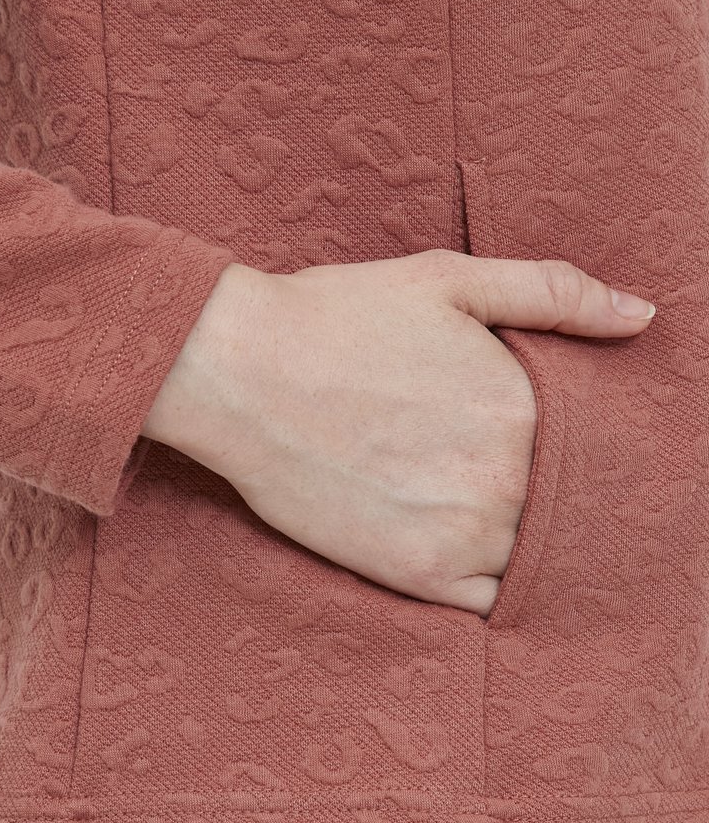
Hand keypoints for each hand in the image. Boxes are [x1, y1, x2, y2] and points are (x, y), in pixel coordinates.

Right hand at [143, 251, 654, 616]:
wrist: (239, 370)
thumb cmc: (340, 315)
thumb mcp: (449, 280)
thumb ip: (554, 294)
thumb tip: (643, 316)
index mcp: (523, 408)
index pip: (593, 442)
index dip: (574, 434)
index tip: (539, 423)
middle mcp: (504, 481)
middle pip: (565, 499)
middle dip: (548, 479)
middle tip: (493, 452)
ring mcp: (461, 537)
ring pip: (534, 550)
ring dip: (522, 527)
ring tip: (473, 487)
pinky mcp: (414, 576)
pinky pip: (490, 600)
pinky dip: (491, 576)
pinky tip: (462, 536)